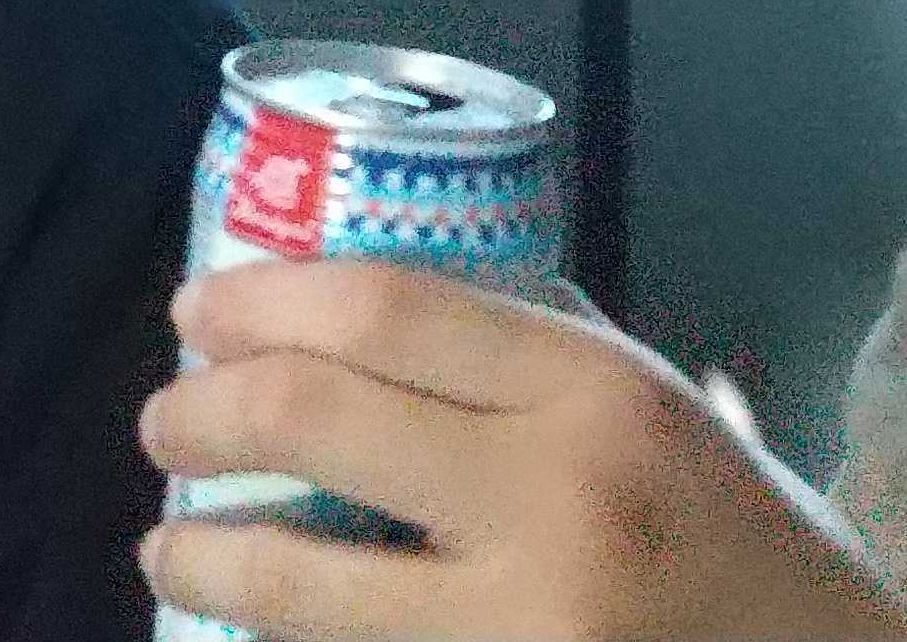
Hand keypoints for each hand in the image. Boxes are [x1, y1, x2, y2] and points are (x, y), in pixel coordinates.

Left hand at [138, 260, 906, 641]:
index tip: (198, 308)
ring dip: (199, 554)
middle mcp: (555, 500)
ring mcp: (522, 629)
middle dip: (200, 414)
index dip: (260, 299)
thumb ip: (529, 361)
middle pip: (312, 419)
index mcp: (597, 393)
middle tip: (164, 419)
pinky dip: (273, 639)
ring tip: (166, 543)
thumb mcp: (657, 413)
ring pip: (296, 581)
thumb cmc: (742, 538)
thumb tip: (354, 309)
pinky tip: (245, 623)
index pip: (383, 310)